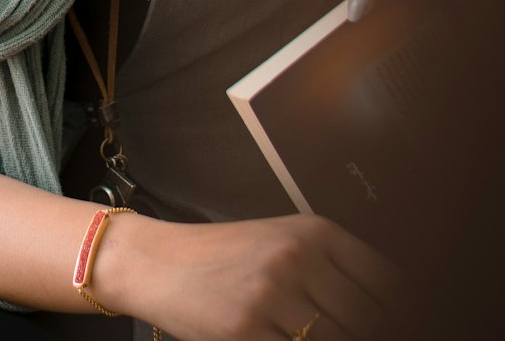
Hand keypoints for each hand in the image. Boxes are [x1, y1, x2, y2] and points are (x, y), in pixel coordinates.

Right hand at [97, 211, 399, 340]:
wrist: (158, 261)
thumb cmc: (226, 256)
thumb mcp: (284, 243)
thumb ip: (335, 271)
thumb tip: (386, 312)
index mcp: (315, 231)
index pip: (388, 283)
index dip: (401, 313)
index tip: (403, 322)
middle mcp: (298, 257)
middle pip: (369, 321)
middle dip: (366, 334)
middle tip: (345, 331)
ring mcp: (273, 295)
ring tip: (306, 331)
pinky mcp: (246, 331)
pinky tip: (284, 339)